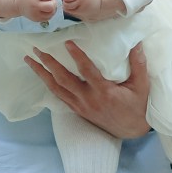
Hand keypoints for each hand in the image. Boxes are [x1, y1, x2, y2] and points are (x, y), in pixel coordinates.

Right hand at [0, 0, 58, 23]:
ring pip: (51, 13)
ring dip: (52, 8)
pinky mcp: (36, 19)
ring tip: (47, 4)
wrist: (18, 2)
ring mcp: (35, 14)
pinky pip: (48, 18)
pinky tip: (45, 9)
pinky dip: (49, 13)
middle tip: (50, 0)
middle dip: (53, 2)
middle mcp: (34, 5)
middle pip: (51, 6)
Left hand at [24, 42, 151, 138]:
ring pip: (56, 89)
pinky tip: (41, 76)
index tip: (67, 43)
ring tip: (29, 61)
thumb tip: (136, 42)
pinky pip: (59, 97)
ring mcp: (81, 106)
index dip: (77, 56)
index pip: (87, 71)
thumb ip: (138, 63)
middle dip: (48, 64)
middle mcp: (88, 99)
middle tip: (37, 50)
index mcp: (104, 92)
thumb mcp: (142, 85)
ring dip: (42, 74)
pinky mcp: (78, 111)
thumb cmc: (137, 106)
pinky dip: (49, 85)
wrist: (132, 130)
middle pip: (63, 80)